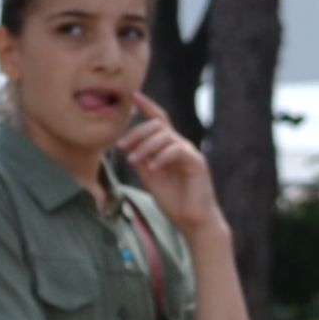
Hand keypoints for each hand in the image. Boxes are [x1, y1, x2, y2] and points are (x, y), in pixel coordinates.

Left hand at [115, 96, 219, 233]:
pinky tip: (152, 168)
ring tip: (132, 159)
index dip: (146, 106)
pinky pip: (177, 151)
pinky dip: (161, 157)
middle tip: (122, 145)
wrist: (194, 223)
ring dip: (145, 146)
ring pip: (166, 136)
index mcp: (170, 148)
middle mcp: (182, 146)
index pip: (159, 121)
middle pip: (159, 125)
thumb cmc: (175, 203)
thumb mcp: (150, 179)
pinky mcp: (197, 163)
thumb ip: (142, 161)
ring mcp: (190, 153)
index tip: (132, 96)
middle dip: (137, 132)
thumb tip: (128, 147)